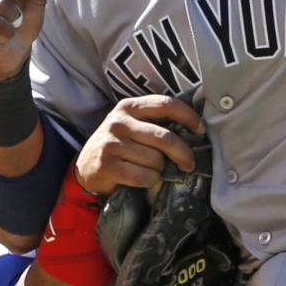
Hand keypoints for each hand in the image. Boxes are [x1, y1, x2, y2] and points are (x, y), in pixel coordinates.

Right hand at [76, 95, 205, 195]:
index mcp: (130, 107)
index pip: (166, 104)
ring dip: (160, 170)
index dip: (188, 116)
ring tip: (153, 171)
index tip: (199, 130)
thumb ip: (156, 123)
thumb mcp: (133, 126)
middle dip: (182, 154)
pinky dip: (149, 181)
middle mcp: (118, 121)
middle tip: (188, 164)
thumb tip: (194, 131)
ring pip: (155, 160)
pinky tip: (143, 180)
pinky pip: (144, 176)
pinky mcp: (107, 165)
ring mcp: (111, 143)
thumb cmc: (119, 147)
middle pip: (165, 138)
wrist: (86, 168)